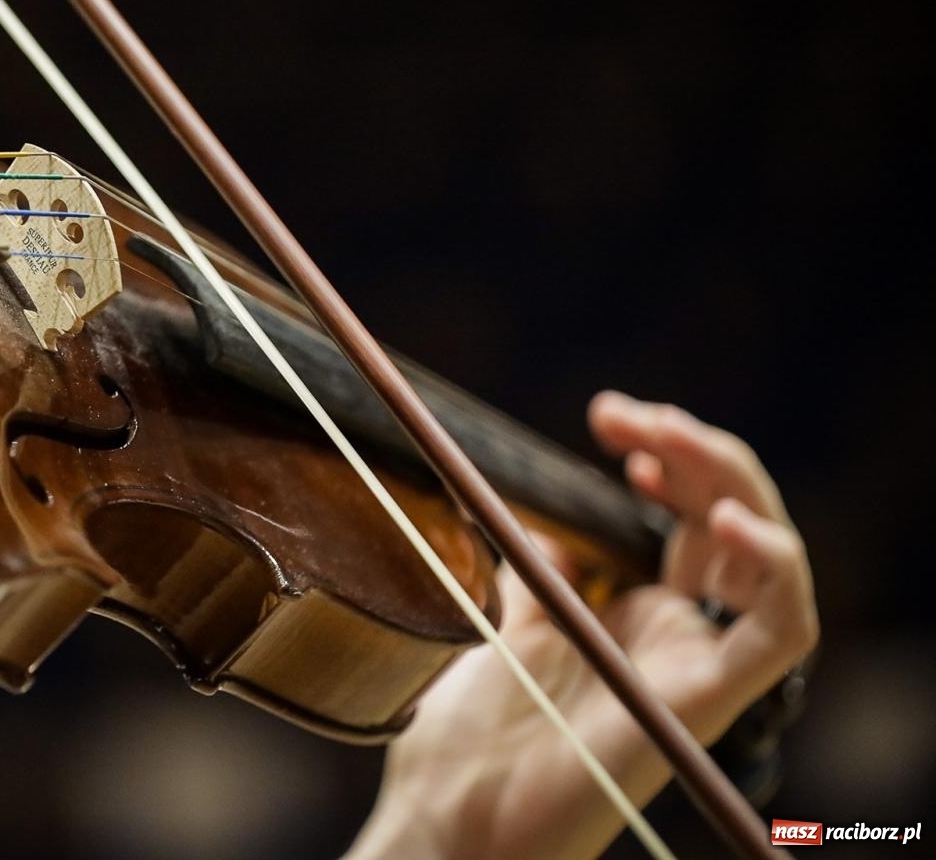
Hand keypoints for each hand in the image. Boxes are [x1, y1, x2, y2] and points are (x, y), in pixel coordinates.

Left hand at [347, 391, 818, 859]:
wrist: (451, 818)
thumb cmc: (467, 737)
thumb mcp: (501, 622)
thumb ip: (531, 571)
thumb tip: (534, 514)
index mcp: (632, 611)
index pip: (684, 515)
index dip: (664, 454)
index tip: (606, 417)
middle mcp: (676, 633)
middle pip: (725, 520)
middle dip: (690, 449)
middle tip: (622, 415)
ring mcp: (694, 663)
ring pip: (769, 561)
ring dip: (735, 487)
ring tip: (669, 442)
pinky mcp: (706, 699)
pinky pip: (783, 633)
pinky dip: (775, 568)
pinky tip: (726, 524)